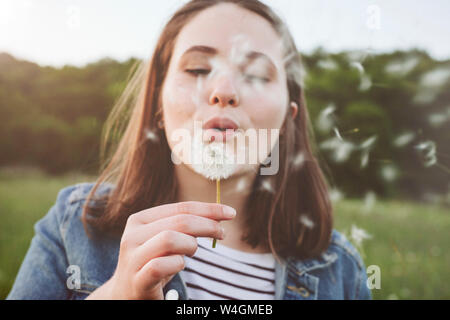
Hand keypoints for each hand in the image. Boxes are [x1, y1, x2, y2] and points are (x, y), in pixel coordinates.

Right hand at [86, 201, 235, 299]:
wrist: (125, 295)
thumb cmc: (153, 263)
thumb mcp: (165, 240)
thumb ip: (183, 226)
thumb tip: (219, 215)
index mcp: (140, 220)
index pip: (180, 207)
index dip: (208, 209)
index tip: (230, 213)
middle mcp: (132, 236)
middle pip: (179, 222)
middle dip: (207, 225)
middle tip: (221, 233)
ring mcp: (132, 259)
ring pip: (169, 239)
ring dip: (190, 245)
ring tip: (191, 253)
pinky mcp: (137, 281)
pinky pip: (159, 266)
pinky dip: (177, 264)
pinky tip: (179, 265)